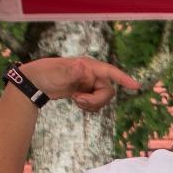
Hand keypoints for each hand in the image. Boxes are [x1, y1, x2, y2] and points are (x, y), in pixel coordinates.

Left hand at [17, 57, 139, 110]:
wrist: (36, 82)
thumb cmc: (46, 73)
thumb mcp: (57, 73)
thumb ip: (71, 71)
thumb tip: (83, 66)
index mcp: (89, 66)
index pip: (110, 72)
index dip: (123, 79)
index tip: (136, 87)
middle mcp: (92, 75)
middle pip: (108, 91)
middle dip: (96, 100)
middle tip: (78, 101)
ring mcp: (90, 84)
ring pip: (103, 99)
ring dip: (91, 104)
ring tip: (74, 100)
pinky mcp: (86, 92)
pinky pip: (95, 103)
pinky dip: (88, 106)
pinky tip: (76, 102)